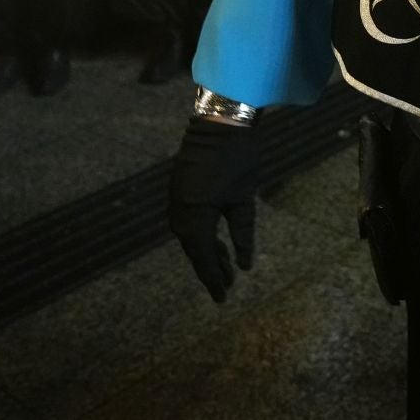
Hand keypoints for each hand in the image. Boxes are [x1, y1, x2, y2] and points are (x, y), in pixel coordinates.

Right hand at [168, 118, 259, 302]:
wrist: (220, 121)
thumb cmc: (238, 160)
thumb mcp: (244, 201)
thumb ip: (243, 235)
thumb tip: (244, 266)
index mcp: (195, 218)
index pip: (204, 259)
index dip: (214, 280)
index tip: (224, 298)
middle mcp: (179, 213)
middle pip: (194, 250)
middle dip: (210, 268)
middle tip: (226, 287)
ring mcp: (175, 200)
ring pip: (190, 237)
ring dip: (206, 252)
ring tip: (224, 268)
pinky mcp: (179, 190)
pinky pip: (187, 222)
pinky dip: (200, 236)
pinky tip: (214, 242)